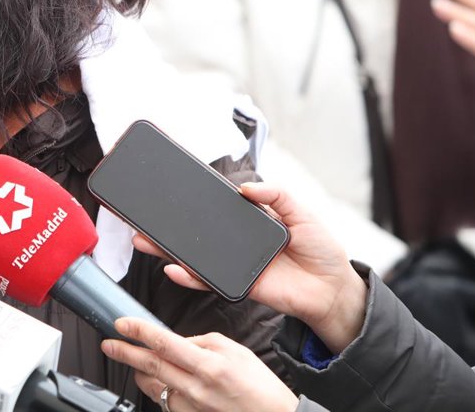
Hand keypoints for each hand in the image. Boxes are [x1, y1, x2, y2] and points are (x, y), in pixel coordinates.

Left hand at [102, 317, 297, 411]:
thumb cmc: (259, 385)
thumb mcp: (233, 350)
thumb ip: (201, 341)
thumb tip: (177, 341)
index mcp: (209, 365)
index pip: (164, 343)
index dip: (139, 331)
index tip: (122, 324)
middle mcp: (197, 388)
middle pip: (150, 366)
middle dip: (125, 353)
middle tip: (109, 344)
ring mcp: (192, 407)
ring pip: (153, 386)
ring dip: (139, 371)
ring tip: (133, 360)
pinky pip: (166, 400)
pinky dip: (159, 387)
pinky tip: (161, 379)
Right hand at [133, 182, 366, 351]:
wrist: (333, 288)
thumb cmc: (320, 249)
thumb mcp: (301, 212)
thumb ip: (277, 194)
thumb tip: (246, 187)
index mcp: (249, 221)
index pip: (215, 207)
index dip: (194, 198)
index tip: (170, 187)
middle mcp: (236, 242)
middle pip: (194, 232)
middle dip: (166, 225)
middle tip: (142, 216)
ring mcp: (234, 264)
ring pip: (192, 256)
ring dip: (166, 250)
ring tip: (144, 240)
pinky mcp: (237, 285)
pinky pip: (208, 281)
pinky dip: (189, 277)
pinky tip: (172, 269)